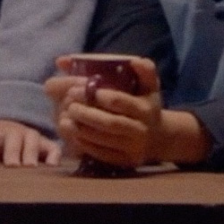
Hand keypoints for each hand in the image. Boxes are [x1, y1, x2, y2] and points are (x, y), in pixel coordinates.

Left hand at [0, 117, 61, 165]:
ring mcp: (29, 137)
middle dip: (11, 152)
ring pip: (32, 140)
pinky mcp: (46, 144)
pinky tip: (52, 166)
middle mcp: (12, 133)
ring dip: (30, 153)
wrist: (7, 128)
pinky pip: (53, 148)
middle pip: (12, 140)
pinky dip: (53, 155)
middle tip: (11, 166)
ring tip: (29, 167)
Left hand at [54, 57, 171, 168]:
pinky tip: (72, 134)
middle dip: (87, 114)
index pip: (120, 102)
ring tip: (64, 119)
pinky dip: (84, 144)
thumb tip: (131, 61)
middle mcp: (141, 130)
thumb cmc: (147, 104)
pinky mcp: (124, 162)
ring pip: (103, 140)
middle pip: (110, 123)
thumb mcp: (150, 85)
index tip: (80, 88)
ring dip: (81, 130)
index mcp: (145, 109)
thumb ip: (141, 70)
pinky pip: (101, 154)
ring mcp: (133, 149)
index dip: (99, 96)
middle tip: (70, 105)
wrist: (159, 138)